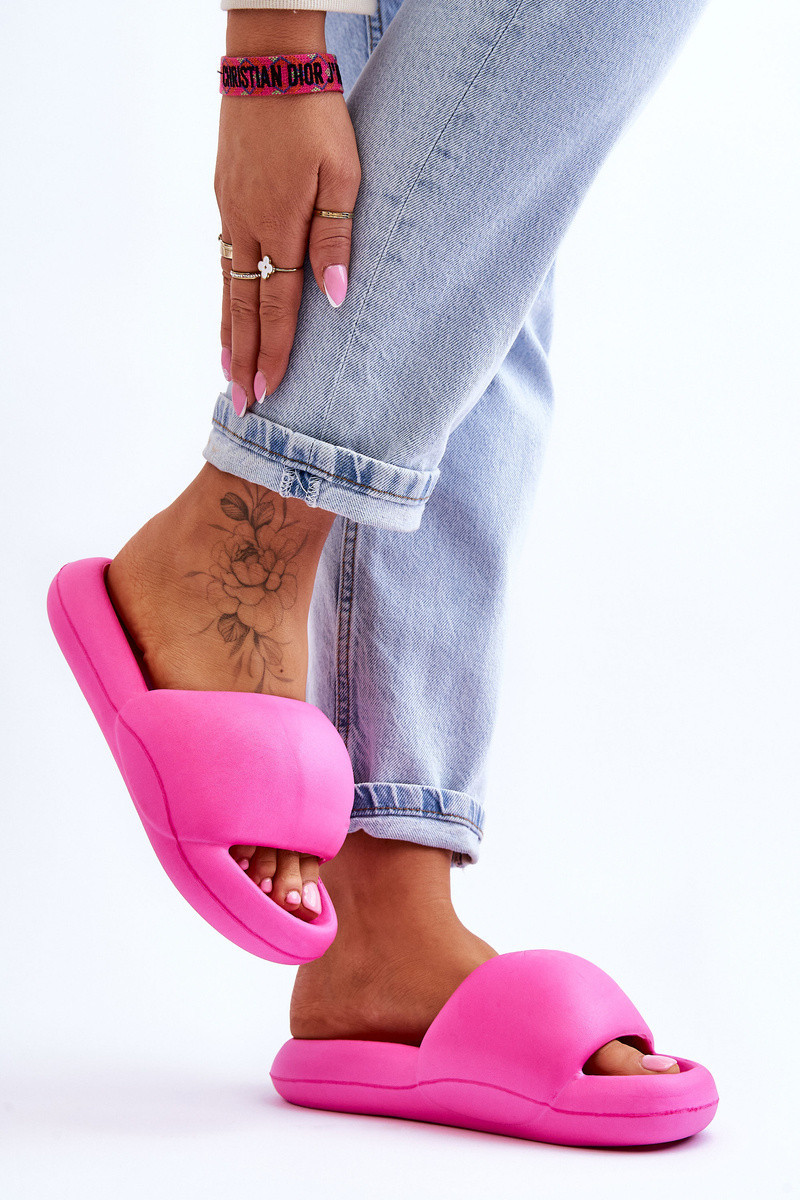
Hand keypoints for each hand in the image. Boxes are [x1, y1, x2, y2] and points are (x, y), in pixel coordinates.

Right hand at [215, 11, 361, 414]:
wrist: (269, 64)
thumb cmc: (318, 119)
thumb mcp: (343, 177)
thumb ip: (336, 241)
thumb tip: (335, 299)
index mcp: (281, 228)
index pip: (276, 308)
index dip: (273, 353)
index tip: (267, 393)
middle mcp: (248, 228)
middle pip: (243, 309)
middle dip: (243, 359)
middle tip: (240, 403)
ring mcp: (231, 213)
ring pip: (227, 287)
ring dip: (229, 333)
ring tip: (229, 370)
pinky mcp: (225, 197)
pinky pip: (223, 259)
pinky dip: (223, 294)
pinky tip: (226, 310)